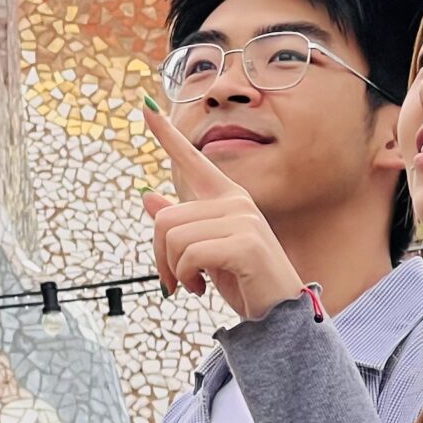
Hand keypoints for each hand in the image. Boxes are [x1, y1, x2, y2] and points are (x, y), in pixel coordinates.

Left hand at [141, 99, 306, 320]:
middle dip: (161, 256)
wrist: (277, 316)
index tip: (145, 107)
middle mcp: (236, 201)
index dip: (166, 134)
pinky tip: (201, 289)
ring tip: (194, 285)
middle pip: (166, 217)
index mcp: (226, 197)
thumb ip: (179, 223)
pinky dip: (186, 277)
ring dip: (174, 270)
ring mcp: (243, 220)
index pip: (191, 158)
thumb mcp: (203, 250)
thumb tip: (147, 196)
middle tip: (175, 281)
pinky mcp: (245, 244)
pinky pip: (190, 254)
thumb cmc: (242, 281)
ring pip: (174, 237)